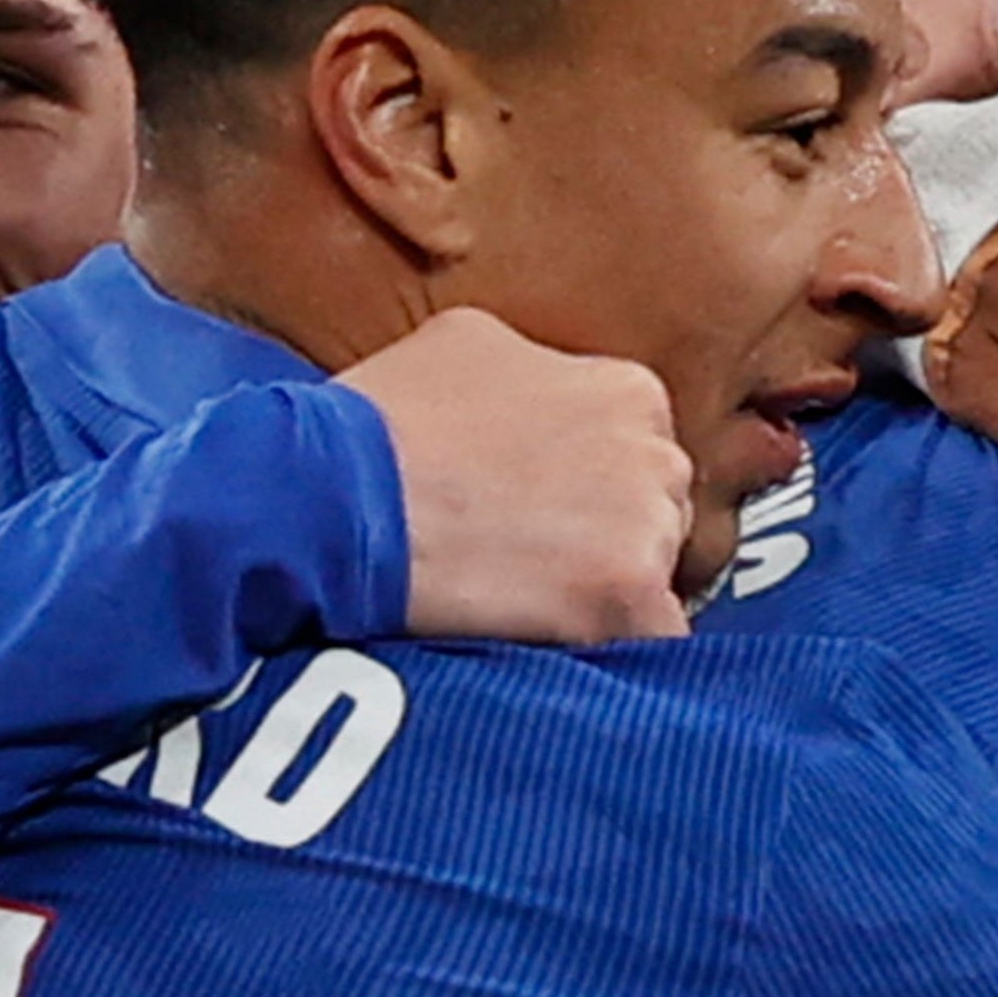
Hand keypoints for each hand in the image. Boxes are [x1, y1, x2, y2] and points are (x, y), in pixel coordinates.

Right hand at [339, 310, 693, 642]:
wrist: (338, 493)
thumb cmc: (383, 419)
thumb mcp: (469, 344)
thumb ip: (537, 368)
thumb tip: (542, 393)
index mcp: (629, 391)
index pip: (641, 453)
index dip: (591, 491)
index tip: (545, 514)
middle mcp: (655, 453)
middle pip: (659, 514)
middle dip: (609, 540)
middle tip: (531, 561)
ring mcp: (646, 527)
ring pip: (657, 578)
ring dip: (606, 595)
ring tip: (524, 602)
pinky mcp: (627, 597)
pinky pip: (655, 642)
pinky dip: (617, 652)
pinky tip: (561, 649)